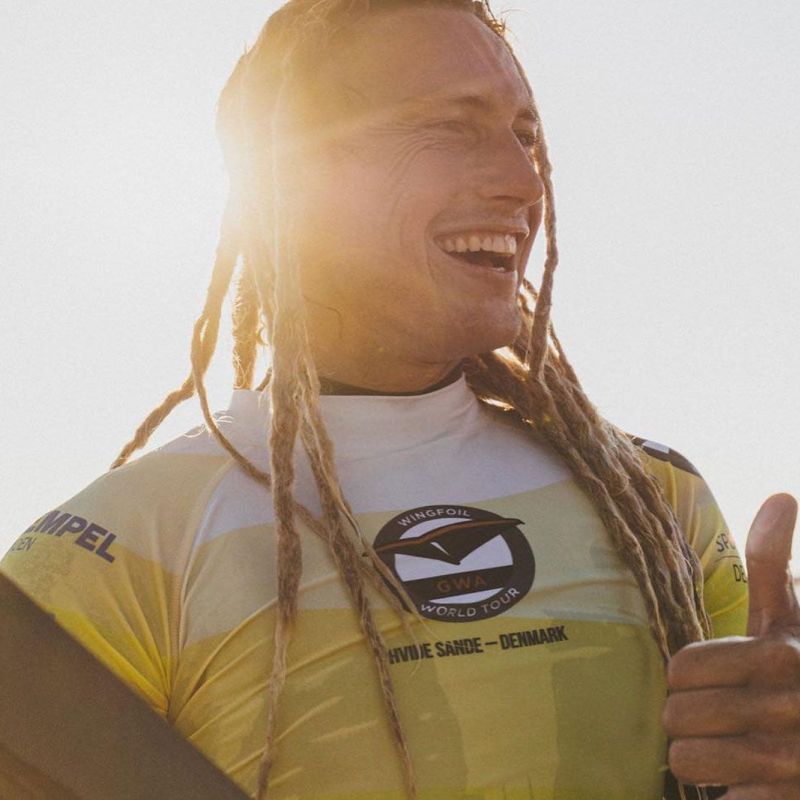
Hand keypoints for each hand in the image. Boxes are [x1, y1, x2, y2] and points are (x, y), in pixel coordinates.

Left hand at [663, 492, 799, 798]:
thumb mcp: (791, 620)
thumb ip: (774, 564)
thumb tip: (782, 495)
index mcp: (780, 656)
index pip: (680, 668)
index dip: (686, 677)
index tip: (708, 679)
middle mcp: (789, 707)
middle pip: (676, 715)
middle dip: (688, 719)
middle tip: (717, 717)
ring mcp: (790, 761)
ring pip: (686, 761)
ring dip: (700, 760)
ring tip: (729, 747)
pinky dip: (729, 797)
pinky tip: (751, 784)